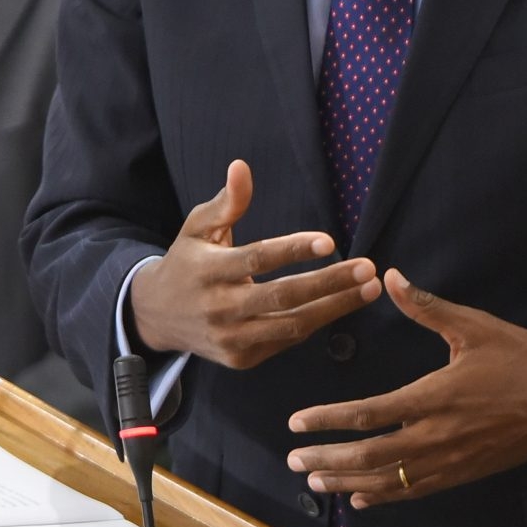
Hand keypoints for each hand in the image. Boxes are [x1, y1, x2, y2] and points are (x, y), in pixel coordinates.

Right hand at [130, 160, 381, 369]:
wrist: (157, 316)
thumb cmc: (187, 262)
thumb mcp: (197, 227)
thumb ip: (226, 202)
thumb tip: (242, 167)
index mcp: (208, 270)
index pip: (256, 260)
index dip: (292, 250)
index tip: (329, 241)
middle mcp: (219, 308)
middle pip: (282, 297)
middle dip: (329, 283)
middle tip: (366, 268)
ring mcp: (231, 338)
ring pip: (292, 325)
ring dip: (335, 308)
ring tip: (369, 288)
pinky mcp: (242, 359)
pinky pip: (287, 340)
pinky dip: (315, 322)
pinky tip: (341, 304)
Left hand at [286, 269, 526, 506]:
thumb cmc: (523, 355)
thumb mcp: (473, 325)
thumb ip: (425, 306)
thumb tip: (387, 275)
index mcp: (435, 397)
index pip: (369, 415)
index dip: (328, 421)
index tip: (296, 422)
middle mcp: (439, 436)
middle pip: (370, 456)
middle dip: (327, 459)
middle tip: (293, 459)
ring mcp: (453, 461)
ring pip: (390, 480)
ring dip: (348, 481)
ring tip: (314, 480)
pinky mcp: (466, 473)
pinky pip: (417, 491)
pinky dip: (385, 496)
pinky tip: (361, 497)